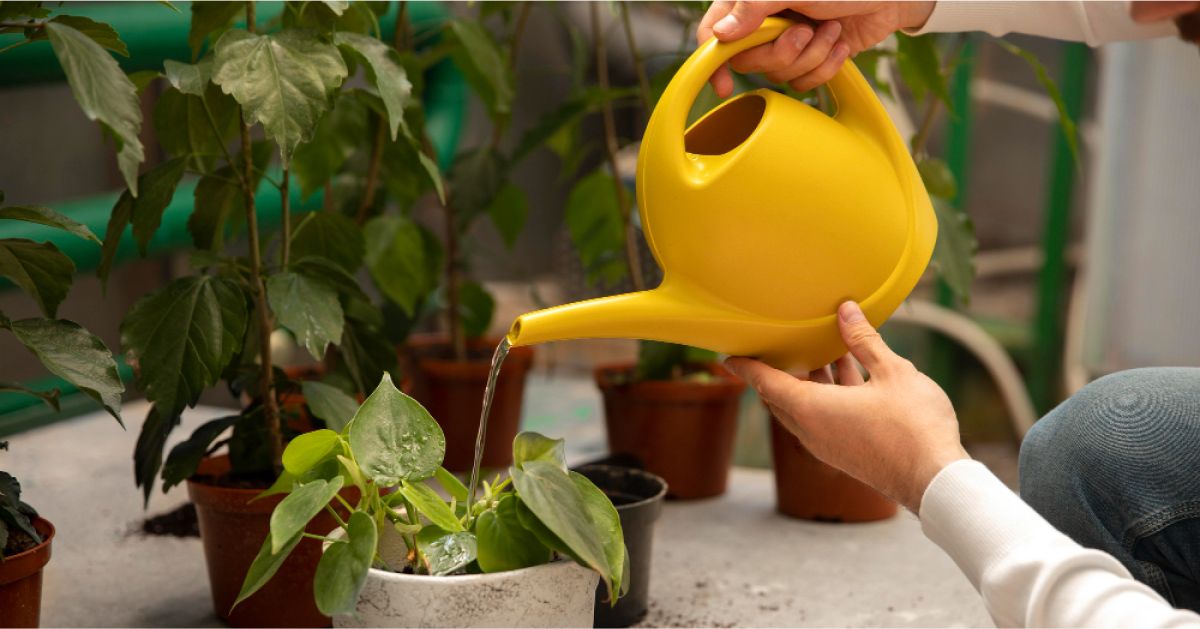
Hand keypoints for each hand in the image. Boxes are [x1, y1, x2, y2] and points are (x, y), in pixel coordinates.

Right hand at [697, 1, 934, 96]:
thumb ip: (753, 8)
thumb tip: (720, 34)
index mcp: (750, 2)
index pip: (713, 33)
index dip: (713, 61)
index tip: (723, 84)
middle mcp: (763, 22)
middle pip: (749, 62)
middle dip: (783, 53)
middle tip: (806, 31)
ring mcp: (786, 42)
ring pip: (779, 75)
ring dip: (812, 57)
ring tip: (831, 31)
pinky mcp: (809, 58)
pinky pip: (803, 83)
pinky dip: (826, 68)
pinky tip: (840, 43)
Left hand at [724, 301, 967, 512]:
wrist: (936, 481)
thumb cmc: (913, 425)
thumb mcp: (892, 372)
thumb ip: (865, 340)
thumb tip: (846, 309)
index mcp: (811, 409)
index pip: (765, 382)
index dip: (747, 366)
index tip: (729, 355)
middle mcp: (810, 430)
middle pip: (781, 395)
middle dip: (778, 369)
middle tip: (778, 342)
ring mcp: (827, 445)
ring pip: (804, 406)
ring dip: (808, 379)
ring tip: (820, 348)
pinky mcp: (844, 452)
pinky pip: (822, 418)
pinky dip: (825, 394)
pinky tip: (849, 372)